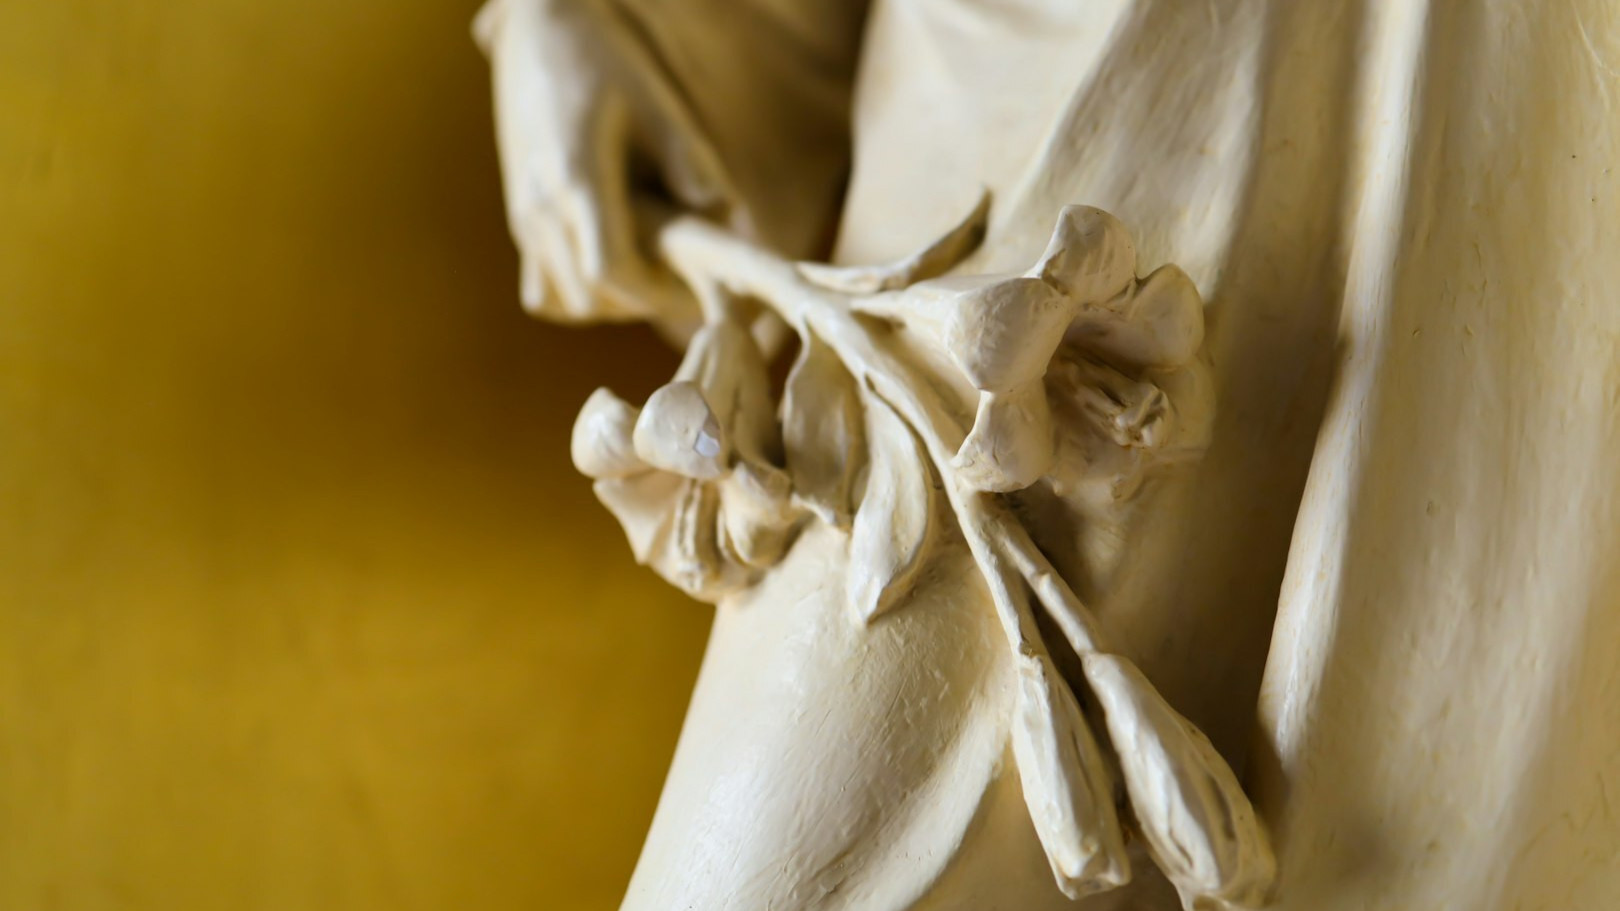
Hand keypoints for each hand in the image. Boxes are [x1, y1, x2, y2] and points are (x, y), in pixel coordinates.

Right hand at [476, 0, 737, 323]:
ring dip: (610, 304)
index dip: (659, 295)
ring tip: (654, 277)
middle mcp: (540, 206)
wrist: (538, 30)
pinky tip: (615, 269)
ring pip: (562, 301)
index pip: (611, 271)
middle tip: (689, 286)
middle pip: (589, 298)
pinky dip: (577, 294)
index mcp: (576, 178)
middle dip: (642, 303)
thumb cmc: (606, 59)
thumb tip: (728, 215)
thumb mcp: (658, 101)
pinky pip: (541, 287)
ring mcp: (523, 215)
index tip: (701, 293)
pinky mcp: (520, 217)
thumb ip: (691, 161)